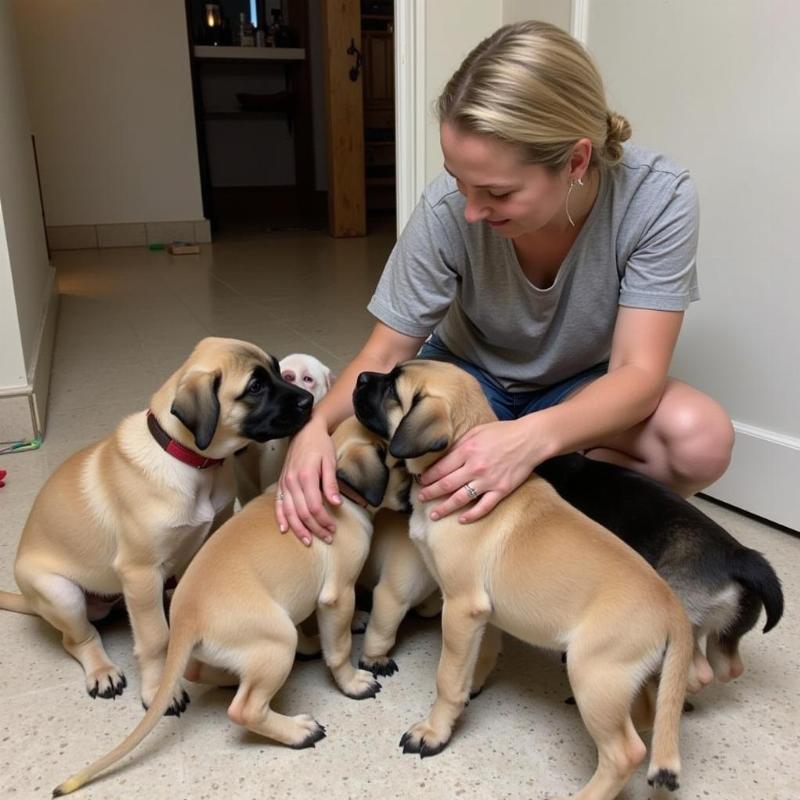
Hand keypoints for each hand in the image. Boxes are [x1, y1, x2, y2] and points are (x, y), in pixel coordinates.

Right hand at [275, 417, 340, 545]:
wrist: (304, 429)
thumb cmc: (320, 444)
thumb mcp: (330, 461)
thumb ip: (331, 483)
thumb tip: (336, 504)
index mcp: (306, 476)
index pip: (314, 506)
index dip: (324, 520)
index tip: (333, 529)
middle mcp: (292, 481)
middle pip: (302, 513)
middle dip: (315, 528)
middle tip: (327, 538)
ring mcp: (285, 482)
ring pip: (289, 512)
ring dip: (299, 528)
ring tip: (308, 541)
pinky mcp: (281, 482)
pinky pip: (278, 504)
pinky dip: (280, 517)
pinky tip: (284, 529)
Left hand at [416, 419, 543, 522]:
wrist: (530, 439)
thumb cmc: (502, 432)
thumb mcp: (476, 432)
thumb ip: (459, 445)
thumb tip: (442, 457)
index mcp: (467, 450)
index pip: (441, 468)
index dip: (428, 477)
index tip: (420, 481)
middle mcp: (475, 467)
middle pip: (446, 484)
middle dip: (431, 493)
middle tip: (420, 498)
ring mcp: (488, 481)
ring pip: (461, 498)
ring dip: (445, 508)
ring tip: (434, 515)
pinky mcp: (501, 490)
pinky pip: (483, 507)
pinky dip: (471, 515)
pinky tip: (461, 520)